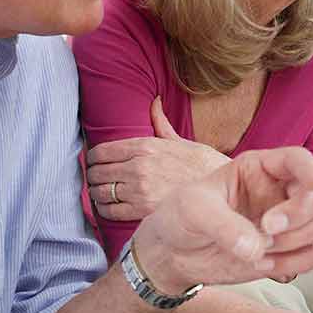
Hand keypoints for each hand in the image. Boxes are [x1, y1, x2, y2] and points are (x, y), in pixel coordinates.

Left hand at [87, 97, 229, 220]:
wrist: (220, 193)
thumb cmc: (204, 167)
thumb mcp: (183, 141)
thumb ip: (161, 124)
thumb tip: (154, 101)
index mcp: (145, 146)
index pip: (101, 151)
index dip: (91, 159)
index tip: (93, 163)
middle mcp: (138, 166)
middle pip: (96, 172)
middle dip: (93, 177)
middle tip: (96, 180)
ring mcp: (139, 189)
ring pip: (99, 192)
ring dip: (97, 194)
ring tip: (101, 194)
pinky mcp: (142, 210)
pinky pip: (109, 210)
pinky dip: (104, 209)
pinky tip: (109, 207)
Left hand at [130, 146, 312, 292]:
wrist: (173, 252)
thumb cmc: (181, 217)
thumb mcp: (193, 210)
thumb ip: (223, 225)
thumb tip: (256, 249)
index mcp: (261, 168)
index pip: (303, 161)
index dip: (302, 186)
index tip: (271, 220)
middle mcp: (280, 190)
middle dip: (300, 219)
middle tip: (265, 233)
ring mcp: (286, 221)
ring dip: (294, 242)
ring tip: (257, 248)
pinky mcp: (286, 250)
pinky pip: (311, 257)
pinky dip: (291, 264)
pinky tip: (261, 263)